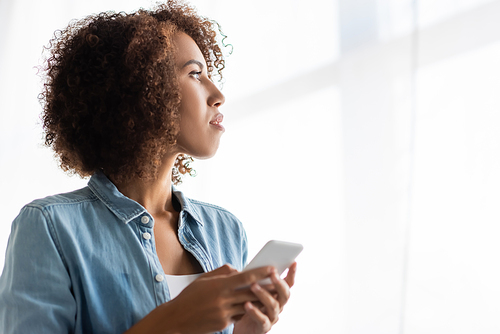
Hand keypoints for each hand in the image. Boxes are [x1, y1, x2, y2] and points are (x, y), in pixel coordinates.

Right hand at [125, 264, 275, 333]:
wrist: (176, 319)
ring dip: (260, 300)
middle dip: (266, 287)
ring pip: (248, 305)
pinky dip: (246, 310)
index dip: (261, 272)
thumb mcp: (204, 279)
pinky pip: (239, 315)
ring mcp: (224, 313)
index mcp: (219, 285)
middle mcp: (223, 299)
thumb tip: (239, 270)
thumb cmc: (190, 296)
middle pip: (251, 292)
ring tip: (272, 294)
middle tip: (280, 282)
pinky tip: (253, 307)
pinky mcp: (223, 324)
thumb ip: (223, 272)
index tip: (273, 267)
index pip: (245, 277)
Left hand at [233, 262, 296, 333]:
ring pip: (273, 305)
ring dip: (264, 294)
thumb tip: (240, 267)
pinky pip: (262, 319)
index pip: (288, 283)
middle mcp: (278, 306)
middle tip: (273, 273)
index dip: (292, 274)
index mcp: (277, 295)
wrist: (241, 327)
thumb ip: (249, 279)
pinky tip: (247, 304)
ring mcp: (272, 317)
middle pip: (285, 294)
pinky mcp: (263, 327)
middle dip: (279, 283)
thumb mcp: (248, 290)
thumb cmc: (245, 305)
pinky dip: (255, 312)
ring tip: (253, 286)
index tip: (293, 262)